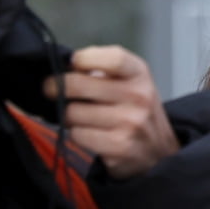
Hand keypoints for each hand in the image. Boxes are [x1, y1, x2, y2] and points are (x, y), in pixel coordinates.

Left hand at [43, 45, 179, 178]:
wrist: (158, 150)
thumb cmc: (135, 110)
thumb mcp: (130, 80)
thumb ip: (102, 70)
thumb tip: (65, 68)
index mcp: (139, 73)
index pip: (112, 58)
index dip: (84, 58)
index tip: (73, 63)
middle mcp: (138, 96)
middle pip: (78, 84)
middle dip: (55, 87)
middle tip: (50, 89)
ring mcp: (130, 122)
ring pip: (72, 113)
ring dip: (68, 116)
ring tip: (79, 117)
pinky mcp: (119, 146)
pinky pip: (78, 135)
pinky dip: (77, 135)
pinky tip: (89, 134)